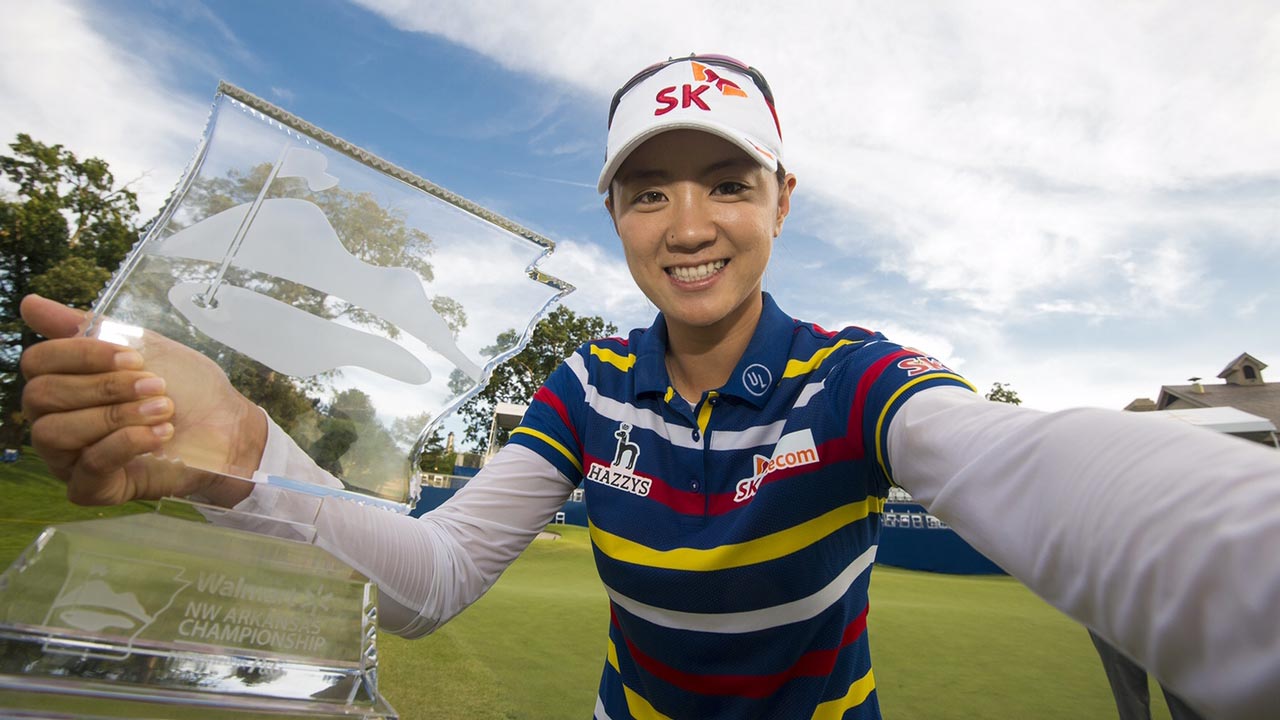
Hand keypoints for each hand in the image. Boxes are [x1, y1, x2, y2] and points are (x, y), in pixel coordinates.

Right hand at [20, 294, 263, 506]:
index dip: (81, 354)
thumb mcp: (140, 346)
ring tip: (163, 410)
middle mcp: (55, 420)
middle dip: (105, 386)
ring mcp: (70, 458)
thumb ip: (85, 326)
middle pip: (41, 396)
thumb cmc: (185, 387)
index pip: (36, 363)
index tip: (133, 356)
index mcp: (64, 383)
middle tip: (156, 385)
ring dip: (116, 416)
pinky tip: (160, 434)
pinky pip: (87, 467)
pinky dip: (126, 444)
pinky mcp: (93, 488)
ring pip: (55, 433)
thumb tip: (29, 303)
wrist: (229, 428)